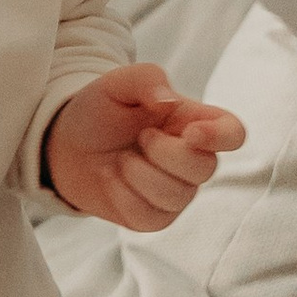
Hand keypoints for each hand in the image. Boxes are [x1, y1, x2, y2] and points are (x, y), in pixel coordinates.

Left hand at [43, 64, 243, 230]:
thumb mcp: (117, 83)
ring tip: (121, 160)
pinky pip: (150, 217)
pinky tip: (111, 179)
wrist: (64, 144)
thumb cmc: (99, 110)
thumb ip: (147, 78)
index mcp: (193, 122)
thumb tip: (169, 101)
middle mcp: (191, 159)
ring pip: (177, 197)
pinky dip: (124, 196)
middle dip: (165, 153)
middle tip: (140, 137)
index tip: (189, 132)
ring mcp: (175, 191)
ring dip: (140, 175)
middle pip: (205, 169)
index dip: (220, 137)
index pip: (233, 134)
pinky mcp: (153, 216)